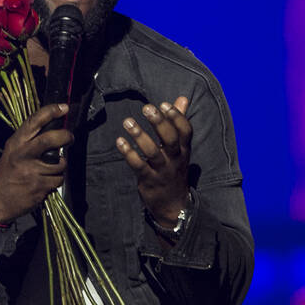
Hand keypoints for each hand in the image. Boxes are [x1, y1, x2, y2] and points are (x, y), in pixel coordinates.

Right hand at [0, 104, 72, 222]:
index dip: (51, 112)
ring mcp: (31, 171)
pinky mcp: (39, 186)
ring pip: (59, 163)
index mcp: (16, 143)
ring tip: (49, 170)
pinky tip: (46, 182)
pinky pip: (58, 179)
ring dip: (60, 166)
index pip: (34, 121)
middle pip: (50, 139)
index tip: (64, 107)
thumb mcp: (13, 151)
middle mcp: (23, 155)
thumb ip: (30, 140)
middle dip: (65, 136)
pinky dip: (56, 180)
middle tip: (70, 137)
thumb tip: (54, 128)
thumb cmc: (9, 173)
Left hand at [116, 96, 191, 224]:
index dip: (176, 117)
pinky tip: (119, 141)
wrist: (173, 205)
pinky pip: (138, 166)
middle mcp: (175, 159)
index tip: (164, 104)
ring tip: (128, 122)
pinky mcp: (148, 180)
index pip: (185, 131)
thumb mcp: (180, 148)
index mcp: (184, 150)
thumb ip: (179, 122)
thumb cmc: (174, 170)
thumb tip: (183, 98)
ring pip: (153, 152)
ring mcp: (162, 171)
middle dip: (159, 122)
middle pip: (171, 139)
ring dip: (140, 135)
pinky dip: (128, 153)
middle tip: (146, 108)